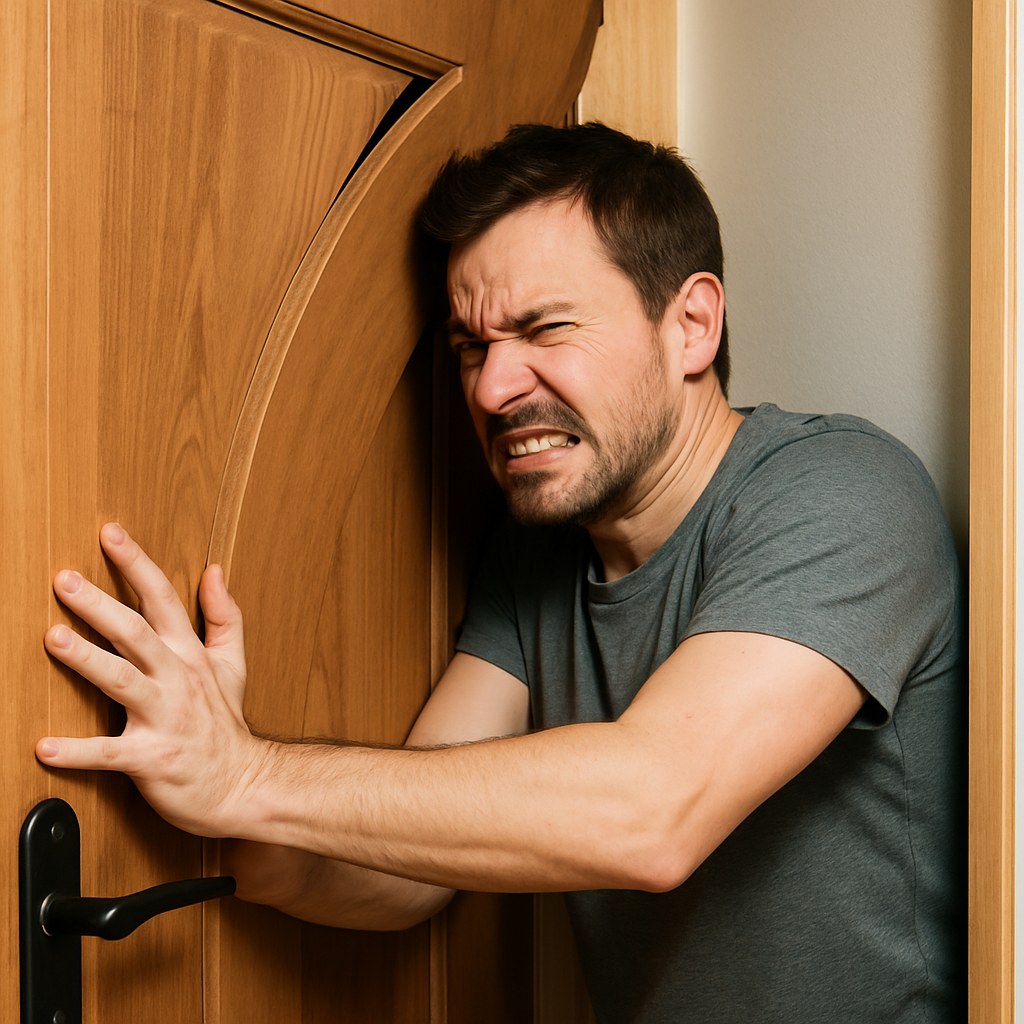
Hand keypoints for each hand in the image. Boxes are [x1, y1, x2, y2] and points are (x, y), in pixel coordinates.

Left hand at [37, 523, 270, 837]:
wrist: (244, 785)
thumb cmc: (226, 726)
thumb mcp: (233, 663)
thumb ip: (223, 615)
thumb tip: (214, 571)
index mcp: (190, 656)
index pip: (163, 599)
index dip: (136, 564)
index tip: (110, 534)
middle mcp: (177, 680)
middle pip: (136, 633)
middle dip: (100, 604)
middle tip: (65, 580)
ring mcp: (164, 718)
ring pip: (122, 682)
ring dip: (86, 660)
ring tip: (53, 638)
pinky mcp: (150, 758)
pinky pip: (109, 754)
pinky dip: (77, 753)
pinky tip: (45, 747)